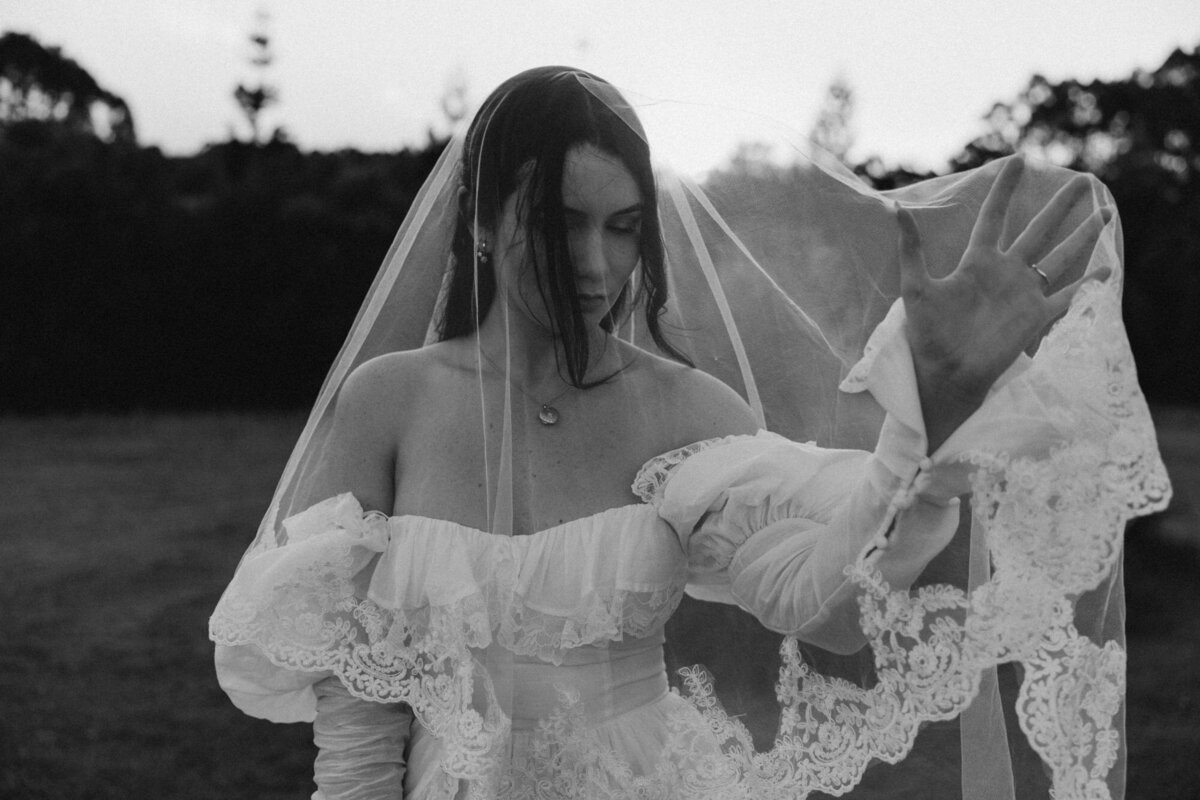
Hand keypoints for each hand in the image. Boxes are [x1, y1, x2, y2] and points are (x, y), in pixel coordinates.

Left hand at [897, 156, 1112, 450]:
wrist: (944, 373)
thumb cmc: (927, 333)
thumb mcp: (915, 286)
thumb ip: (910, 248)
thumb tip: (897, 209)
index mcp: (977, 262)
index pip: (995, 217)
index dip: (1005, 190)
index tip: (1018, 160)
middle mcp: (1005, 273)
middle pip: (1038, 231)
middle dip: (1060, 206)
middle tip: (1082, 181)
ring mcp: (1023, 295)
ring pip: (1060, 257)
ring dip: (1082, 237)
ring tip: (1105, 213)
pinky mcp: (1036, 318)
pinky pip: (1069, 297)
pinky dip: (1089, 285)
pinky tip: (1108, 270)